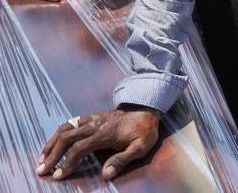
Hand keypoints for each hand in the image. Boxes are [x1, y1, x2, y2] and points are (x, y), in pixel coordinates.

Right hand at [36, 107, 159, 180]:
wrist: (146, 112)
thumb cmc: (143, 133)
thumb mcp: (139, 148)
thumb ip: (122, 160)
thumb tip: (105, 174)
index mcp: (104, 133)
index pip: (79, 148)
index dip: (67, 162)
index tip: (58, 175)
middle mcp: (95, 123)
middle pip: (67, 137)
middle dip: (52, 154)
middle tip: (41, 169)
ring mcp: (92, 117)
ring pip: (66, 127)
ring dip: (51, 142)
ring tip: (42, 157)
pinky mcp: (91, 116)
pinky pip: (70, 122)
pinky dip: (58, 133)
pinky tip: (53, 143)